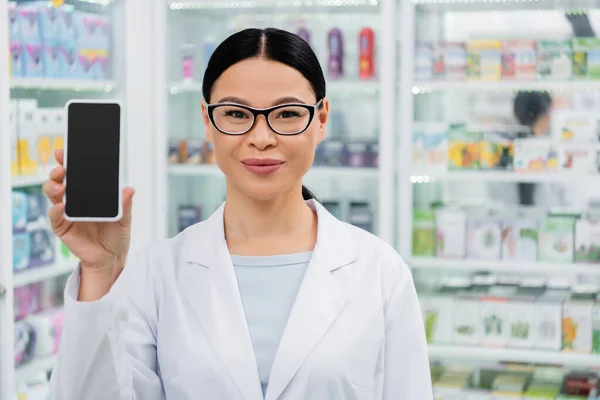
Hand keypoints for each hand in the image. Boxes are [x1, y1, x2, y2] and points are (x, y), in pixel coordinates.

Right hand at [43, 149, 134, 277]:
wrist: (111, 257)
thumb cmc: (116, 235)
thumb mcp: (125, 219)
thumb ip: (125, 205)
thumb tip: (129, 189)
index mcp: (88, 193)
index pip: (76, 174)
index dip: (69, 162)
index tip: (65, 151)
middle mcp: (74, 199)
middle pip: (60, 180)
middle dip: (58, 171)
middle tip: (62, 168)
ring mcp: (66, 213)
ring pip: (53, 194)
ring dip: (54, 187)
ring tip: (62, 186)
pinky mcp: (62, 227)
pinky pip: (55, 217)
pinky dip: (55, 211)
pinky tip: (60, 207)